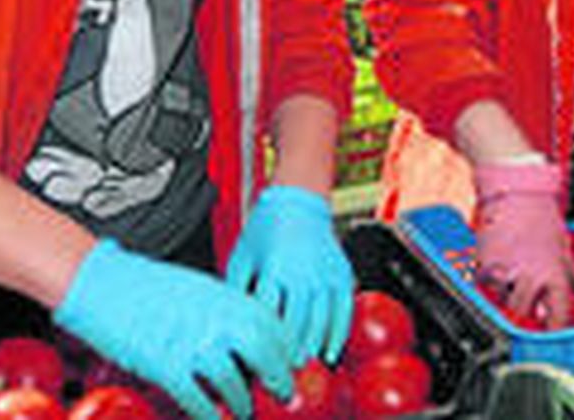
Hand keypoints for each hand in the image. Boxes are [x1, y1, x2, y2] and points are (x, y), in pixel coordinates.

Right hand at [53, 240, 294, 418]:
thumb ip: (222, 309)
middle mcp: (212, 317)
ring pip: (232, 379)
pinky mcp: (163, 363)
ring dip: (243, 400)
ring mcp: (189, 341)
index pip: (270, 323)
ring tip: (245, 410)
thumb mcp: (195, 287)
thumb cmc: (146, 286)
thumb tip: (246, 337)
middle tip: (283, 393)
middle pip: (261, 351)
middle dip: (277, 376)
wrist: (101, 282)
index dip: (287, 347)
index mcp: (222, 295)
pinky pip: (195, 397)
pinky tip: (212, 418)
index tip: (295, 363)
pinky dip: (208, 412)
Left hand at [226, 185, 353, 364]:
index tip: (257, 362)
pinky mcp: (342, 274)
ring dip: (312, 349)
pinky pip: (344, 311)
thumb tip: (229, 322)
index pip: (268, 318)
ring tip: (302, 367)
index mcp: (274, 270)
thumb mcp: (242, 257)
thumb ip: (237, 290)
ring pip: (322, 323)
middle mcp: (303, 274)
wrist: (299, 198)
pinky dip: (338, 335)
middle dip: (288, 355)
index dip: (263, 343)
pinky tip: (328, 351)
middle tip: (280, 376)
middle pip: (297, 326)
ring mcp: (325, 275)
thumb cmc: (266, 225)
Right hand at [472, 161, 573, 328]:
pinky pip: (485, 286)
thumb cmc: (541, 216)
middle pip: (527, 315)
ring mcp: (508, 271)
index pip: (559, 316)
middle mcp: (533, 276)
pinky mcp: (486, 263)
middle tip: (527, 307)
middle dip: (526, 315)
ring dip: (507, 298)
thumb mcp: (564, 247)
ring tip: (511, 282)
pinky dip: (490, 283)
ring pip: (504, 303)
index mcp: (556, 275)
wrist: (516, 189)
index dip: (555, 330)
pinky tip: (497, 269)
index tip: (552, 334)